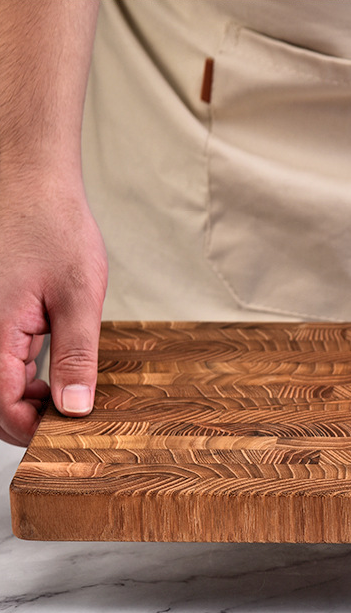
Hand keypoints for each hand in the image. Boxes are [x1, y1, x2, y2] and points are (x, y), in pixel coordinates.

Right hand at [0, 183, 106, 445]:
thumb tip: (75, 408)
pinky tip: (49, 362)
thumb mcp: (78, 298)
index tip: (67, 431)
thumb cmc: (52, 227)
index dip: (33, 430)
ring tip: (66, 388)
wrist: (28, 179)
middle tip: (73, 410)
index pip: (0, 409)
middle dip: (29, 414)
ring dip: (24, 393)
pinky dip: (19, 368)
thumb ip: (75, 357)